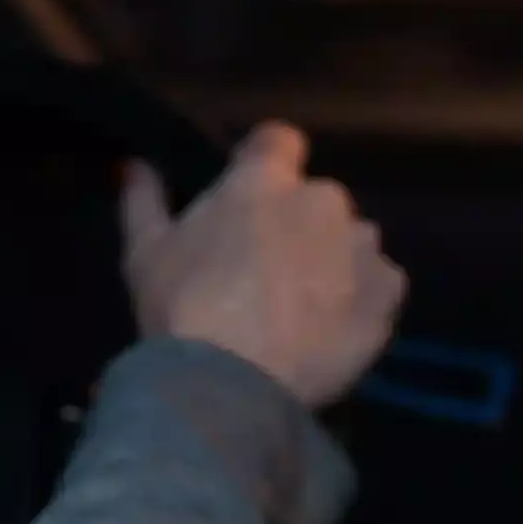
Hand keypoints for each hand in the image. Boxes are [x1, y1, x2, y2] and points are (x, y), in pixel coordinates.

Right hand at [120, 122, 405, 409]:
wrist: (234, 383)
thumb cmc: (181, 307)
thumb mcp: (145, 253)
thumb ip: (144, 200)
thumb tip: (134, 165)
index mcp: (264, 180)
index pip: (277, 140)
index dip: (262, 162)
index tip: (246, 196)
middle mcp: (323, 200)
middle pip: (314, 198)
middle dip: (293, 222)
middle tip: (261, 268)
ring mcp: (363, 246)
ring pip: (348, 241)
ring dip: (328, 259)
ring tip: (296, 307)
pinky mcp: (388, 293)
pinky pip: (375, 283)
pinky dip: (355, 298)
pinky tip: (324, 329)